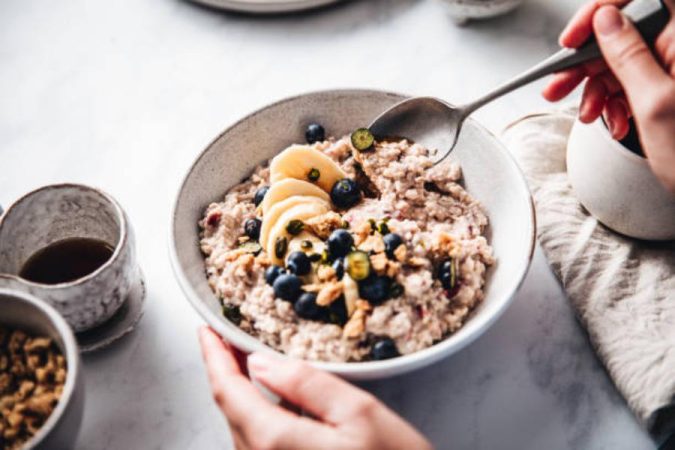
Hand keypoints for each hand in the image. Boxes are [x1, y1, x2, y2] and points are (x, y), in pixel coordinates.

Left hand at [198, 327, 432, 449]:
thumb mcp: (359, 414)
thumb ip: (306, 384)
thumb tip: (261, 363)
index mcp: (274, 441)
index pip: (228, 390)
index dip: (214, 355)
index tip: (207, 330)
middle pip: (231, 409)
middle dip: (226, 369)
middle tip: (229, 337)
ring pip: (243, 426)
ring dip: (241, 391)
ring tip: (247, 360)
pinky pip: (259, 443)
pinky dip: (257, 412)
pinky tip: (272, 398)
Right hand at [543, 0, 674, 193]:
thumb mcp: (655, 103)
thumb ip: (628, 55)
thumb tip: (605, 20)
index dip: (601, 9)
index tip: (575, 35)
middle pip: (622, 31)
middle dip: (587, 61)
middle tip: (559, 84)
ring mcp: (674, 67)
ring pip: (620, 61)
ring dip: (595, 88)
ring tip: (586, 114)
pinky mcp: (668, 87)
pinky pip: (630, 82)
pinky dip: (613, 101)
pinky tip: (612, 119)